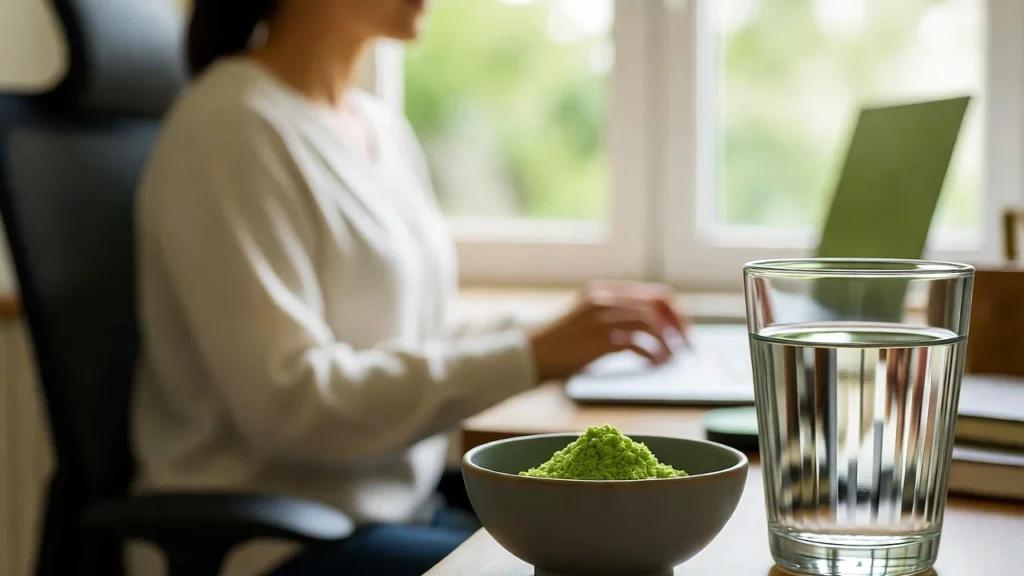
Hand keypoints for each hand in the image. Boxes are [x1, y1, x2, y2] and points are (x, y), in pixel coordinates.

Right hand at [528, 281, 689, 380]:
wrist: (530, 354)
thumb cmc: (560, 344)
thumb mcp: (589, 320)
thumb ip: (615, 318)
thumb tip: (653, 331)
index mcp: (604, 292)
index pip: (655, 294)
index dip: (676, 313)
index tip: (684, 332)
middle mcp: (605, 299)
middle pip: (658, 305)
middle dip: (679, 326)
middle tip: (686, 346)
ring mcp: (602, 318)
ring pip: (651, 322)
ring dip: (668, 342)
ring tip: (672, 358)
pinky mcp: (599, 339)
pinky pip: (638, 344)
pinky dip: (652, 355)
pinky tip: (654, 365)